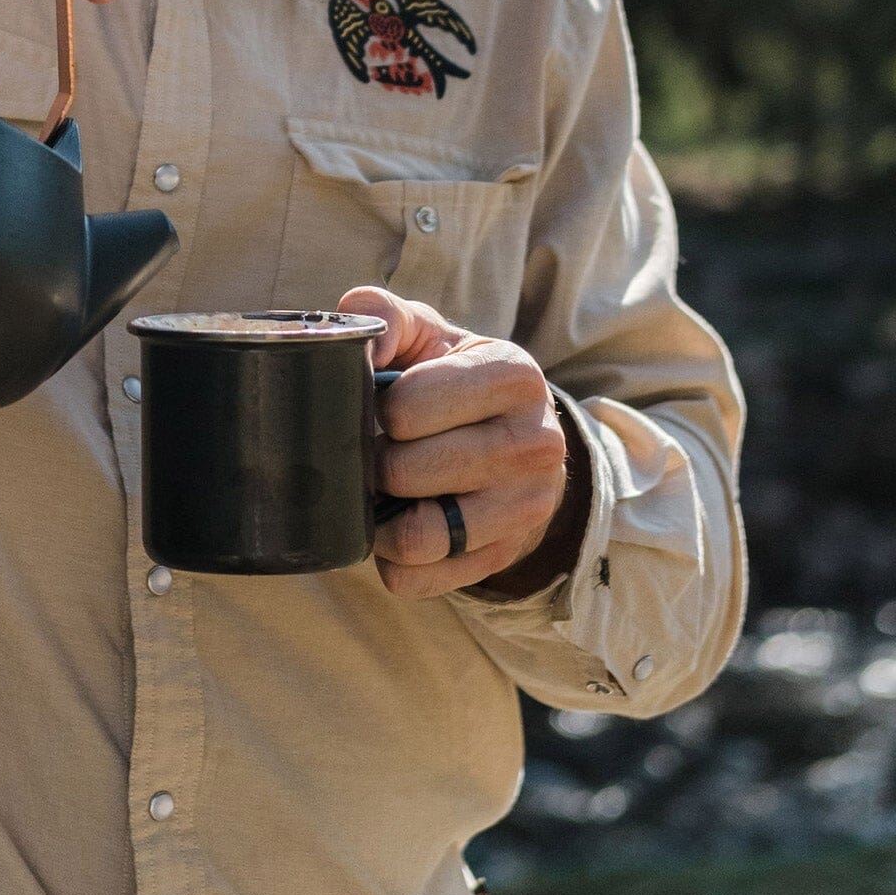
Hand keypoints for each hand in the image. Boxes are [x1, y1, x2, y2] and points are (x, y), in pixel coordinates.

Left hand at [340, 285, 571, 600]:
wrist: (515, 436)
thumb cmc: (452, 376)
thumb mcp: (427, 332)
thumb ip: (383, 315)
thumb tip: (361, 343)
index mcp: (513, 374)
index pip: (406, 407)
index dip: (378, 407)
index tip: (386, 404)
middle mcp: (535, 443)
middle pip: (406, 473)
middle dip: (376, 461)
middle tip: (379, 449)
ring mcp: (526, 509)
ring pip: (416, 537)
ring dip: (380, 516)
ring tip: (385, 489)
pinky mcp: (505, 556)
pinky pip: (417, 579)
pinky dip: (391, 559)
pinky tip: (400, 524)